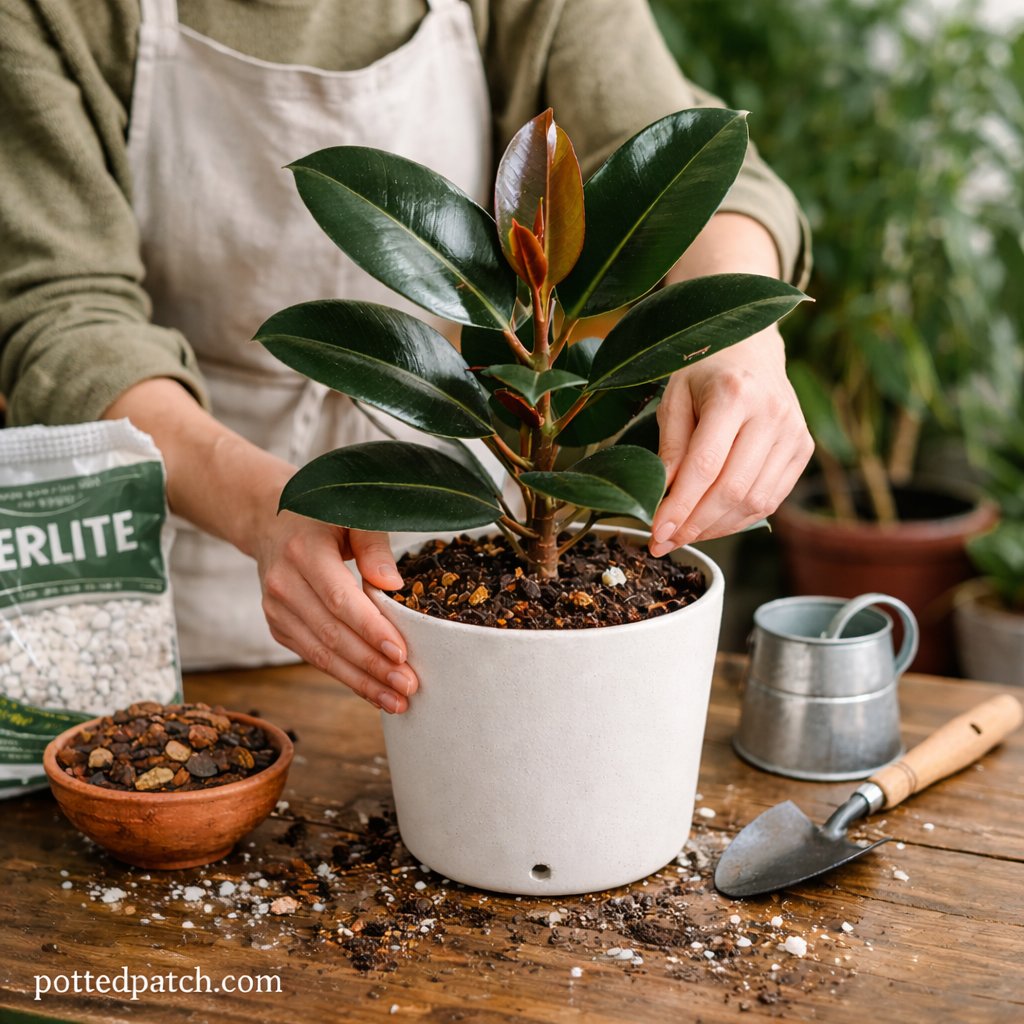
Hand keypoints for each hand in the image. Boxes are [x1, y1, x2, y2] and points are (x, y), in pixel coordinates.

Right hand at [254, 514, 417, 713]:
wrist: (270, 521)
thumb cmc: (323, 515)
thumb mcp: (352, 513)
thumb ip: (374, 545)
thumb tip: (393, 585)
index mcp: (304, 552)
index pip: (340, 599)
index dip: (370, 629)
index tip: (400, 653)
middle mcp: (283, 584)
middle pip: (332, 634)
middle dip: (372, 665)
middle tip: (408, 685)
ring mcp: (277, 609)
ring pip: (321, 653)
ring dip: (361, 681)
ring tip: (397, 700)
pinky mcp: (279, 626)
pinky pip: (314, 657)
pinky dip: (345, 677)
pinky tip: (373, 691)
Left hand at [648, 325, 813, 555]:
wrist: (750, 349)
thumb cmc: (703, 372)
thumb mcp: (674, 399)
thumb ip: (670, 448)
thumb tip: (662, 499)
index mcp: (735, 394)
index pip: (705, 465)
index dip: (679, 506)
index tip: (655, 531)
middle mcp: (772, 413)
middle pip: (732, 489)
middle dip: (694, 524)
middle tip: (663, 541)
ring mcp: (794, 432)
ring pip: (754, 502)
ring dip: (715, 528)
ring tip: (683, 534)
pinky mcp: (803, 449)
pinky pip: (771, 499)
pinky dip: (738, 519)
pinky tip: (711, 523)